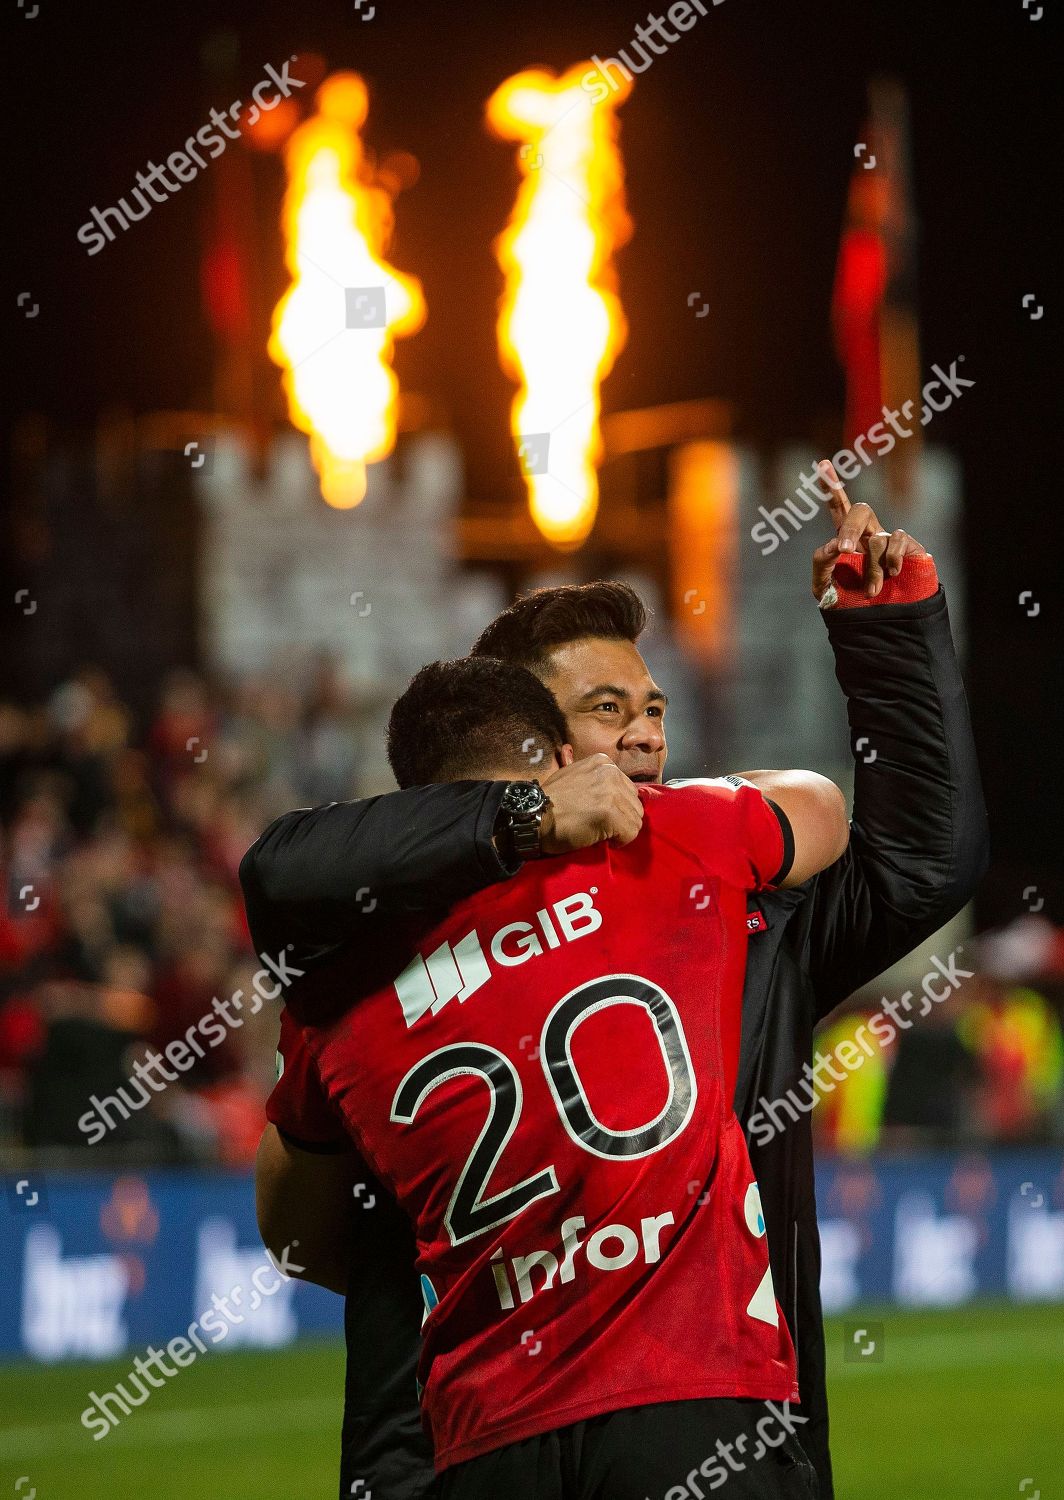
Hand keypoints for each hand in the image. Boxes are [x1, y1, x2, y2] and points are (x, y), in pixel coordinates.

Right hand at [539, 754, 643, 851]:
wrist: (534, 817)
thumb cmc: (550, 801)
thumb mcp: (574, 776)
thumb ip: (596, 780)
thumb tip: (614, 795)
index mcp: (603, 762)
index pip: (627, 789)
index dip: (617, 806)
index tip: (601, 815)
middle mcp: (611, 772)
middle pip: (634, 803)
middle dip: (622, 818)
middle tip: (602, 827)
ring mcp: (612, 793)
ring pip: (635, 819)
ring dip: (621, 830)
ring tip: (601, 833)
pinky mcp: (612, 814)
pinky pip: (631, 833)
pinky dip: (620, 841)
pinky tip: (604, 840)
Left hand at [811, 459, 927, 600]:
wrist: (880, 625)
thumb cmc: (849, 604)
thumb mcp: (824, 587)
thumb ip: (822, 562)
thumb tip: (834, 543)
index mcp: (845, 538)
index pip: (838, 507)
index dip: (831, 487)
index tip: (822, 465)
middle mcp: (869, 533)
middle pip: (860, 510)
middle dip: (850, 529)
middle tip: (844, 550)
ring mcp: (890, 540)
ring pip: (878, 540)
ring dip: (872, 568)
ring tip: (871, 592)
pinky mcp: (911, 549)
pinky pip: (899, 541)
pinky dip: (892, 558)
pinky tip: (892, 574)